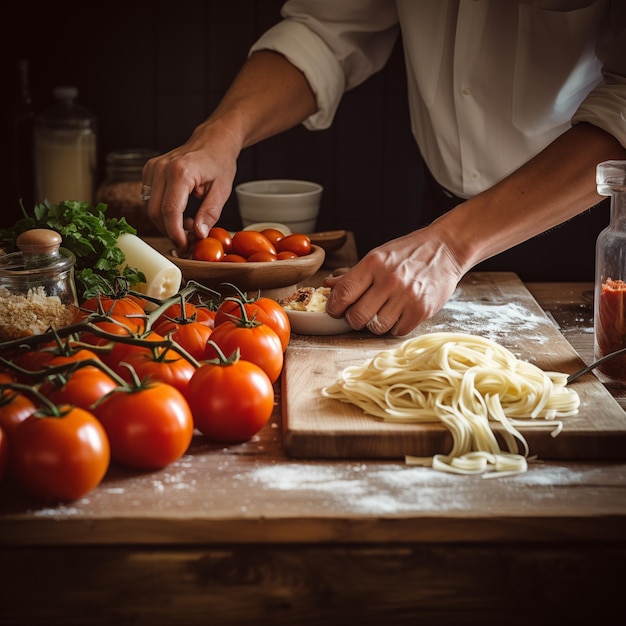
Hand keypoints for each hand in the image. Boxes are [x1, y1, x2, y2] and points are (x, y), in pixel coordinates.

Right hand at [141, 121, 240, 250]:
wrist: (213, 141)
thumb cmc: (219, 162)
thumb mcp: (222, 191)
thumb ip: (209, 214)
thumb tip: (198, 234)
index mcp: (181, 172)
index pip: (170, 211)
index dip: (175, 233)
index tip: (183, 245)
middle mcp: (162, 168)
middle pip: (156, 212)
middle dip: (170, 231)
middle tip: (189, 238)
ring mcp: (152, 168)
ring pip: (150, 207)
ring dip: (167, 222)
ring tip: (190, 223)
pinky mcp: (149, 170)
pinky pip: (150, 199)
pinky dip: (163, 211)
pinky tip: (180, 211)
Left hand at [324, 228, 463, 335]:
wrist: (446, 249)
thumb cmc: (408, 253)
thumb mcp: (378, 255)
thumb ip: (353, 274)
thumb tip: (328, 286)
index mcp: (374, 263)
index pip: (343, 293)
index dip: (334, 307)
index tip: (336, 309)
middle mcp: (390, 280)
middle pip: (356, 316)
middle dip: (353, 319)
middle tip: (358, 313)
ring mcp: (407, 297)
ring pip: (376, 327)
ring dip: (374, 323)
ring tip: (381, 311)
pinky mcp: (422, 310)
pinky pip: (397, 331)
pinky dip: (394, 326)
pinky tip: (398, 313)